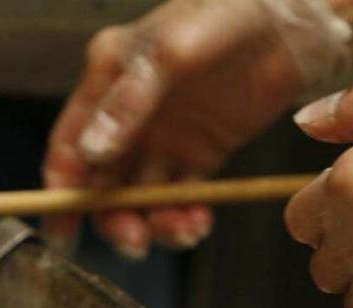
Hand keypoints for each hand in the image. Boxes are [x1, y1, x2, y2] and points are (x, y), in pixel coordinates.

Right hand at [43, 0, 350, 257]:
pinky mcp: (198, 154)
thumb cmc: (227, 13)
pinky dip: (183, 217)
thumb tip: (92, 150)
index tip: (61, 230)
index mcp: (106, 81)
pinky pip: (179, 198)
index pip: (69, 145)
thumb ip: (129, 102)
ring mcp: (163, 138)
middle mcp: (128, 115)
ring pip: (140, 197)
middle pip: (101, 183)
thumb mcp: (170, 51)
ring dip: (152, 224)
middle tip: (133, 240)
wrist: (292, 21)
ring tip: (182, 230)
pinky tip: (197, 222)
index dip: (60, 191)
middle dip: (111, 218)